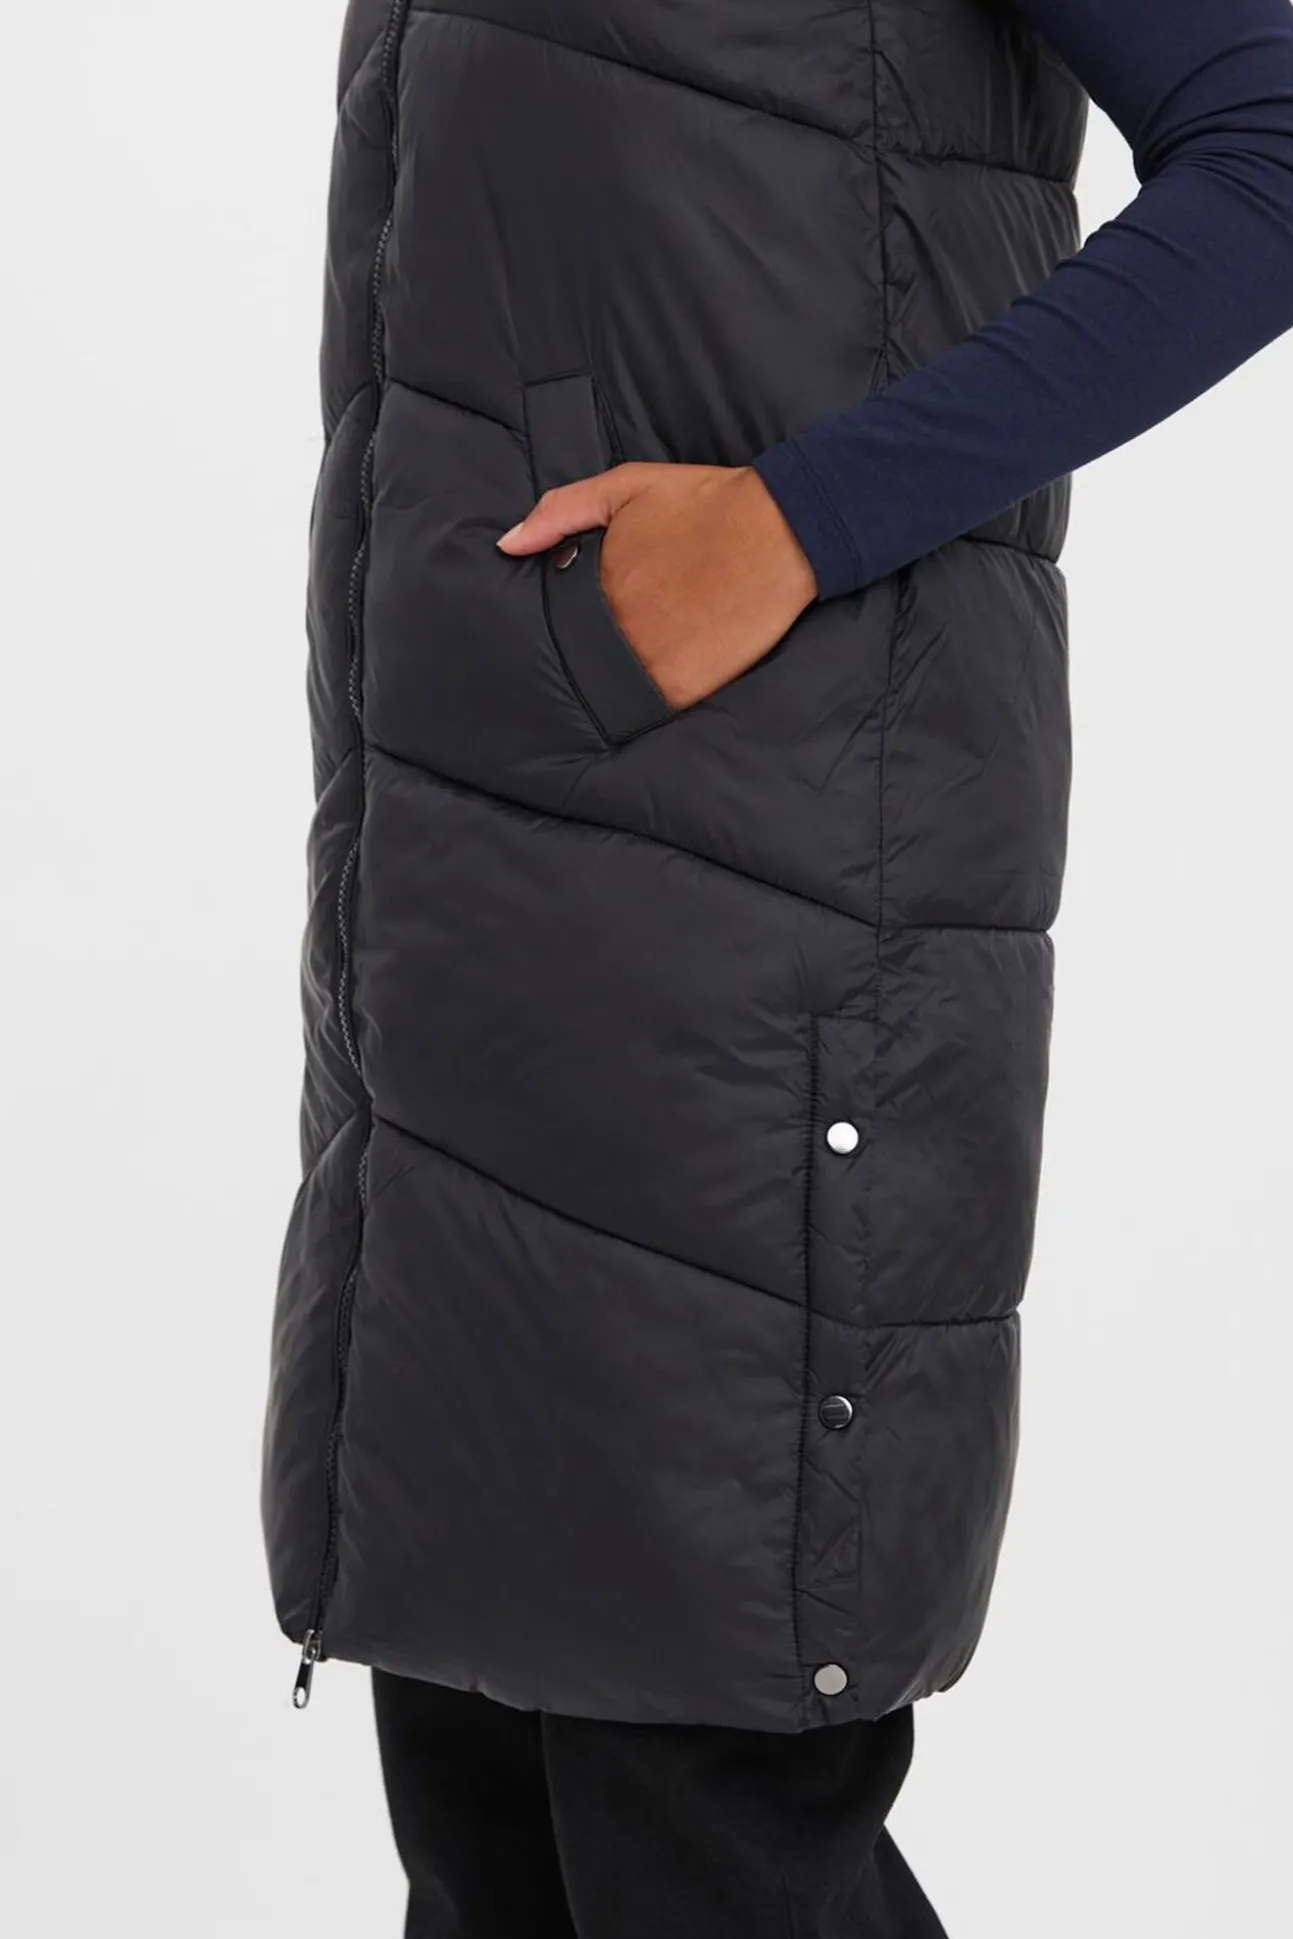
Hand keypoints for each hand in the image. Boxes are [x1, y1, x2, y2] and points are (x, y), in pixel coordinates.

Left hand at [498, 463, 817, 710]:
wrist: (780, 528)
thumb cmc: (702, 502)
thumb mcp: (623, 488)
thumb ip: (560, 512)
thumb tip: (507, 544)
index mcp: (594, 583)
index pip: (556, 621)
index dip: (565, 623)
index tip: (579, 620)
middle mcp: (615, 628)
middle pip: (580, 657)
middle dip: (589, 652)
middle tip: (619, 638)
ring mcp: (650, 662)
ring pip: (612, 687)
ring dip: (617, 680)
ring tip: (646, 656)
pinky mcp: (686, 687)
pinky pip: (651, 707)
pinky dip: (651, 699)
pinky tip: (667, 674)